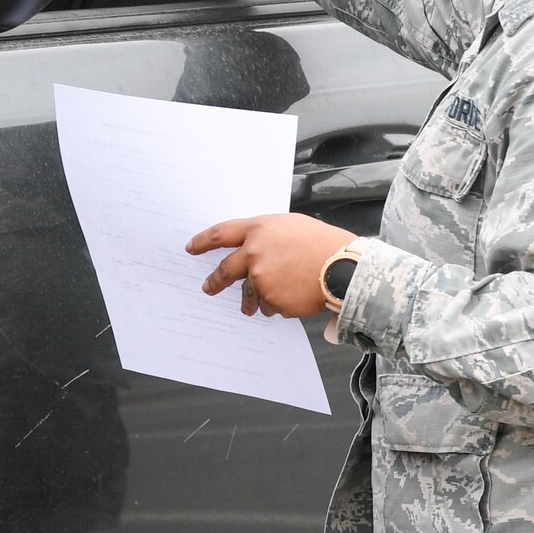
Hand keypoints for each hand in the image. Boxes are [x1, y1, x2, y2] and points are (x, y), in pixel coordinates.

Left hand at [186, 214, 358, 318]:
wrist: (342, 268)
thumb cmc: (321, 243)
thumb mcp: (290, 226)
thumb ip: (265, 236)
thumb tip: (252, 249)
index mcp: (258, 230)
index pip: (220, 234)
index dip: (202, 241)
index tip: (190, 248)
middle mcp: (254, 254)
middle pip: (225, 270)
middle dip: (214, 282)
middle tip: (208, 287)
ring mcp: (261, 279)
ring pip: (248, 293)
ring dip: (252, 299)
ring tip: (257, 304)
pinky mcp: (271, 300)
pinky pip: (267, 306)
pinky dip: (276, 305)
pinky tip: (292, 298)